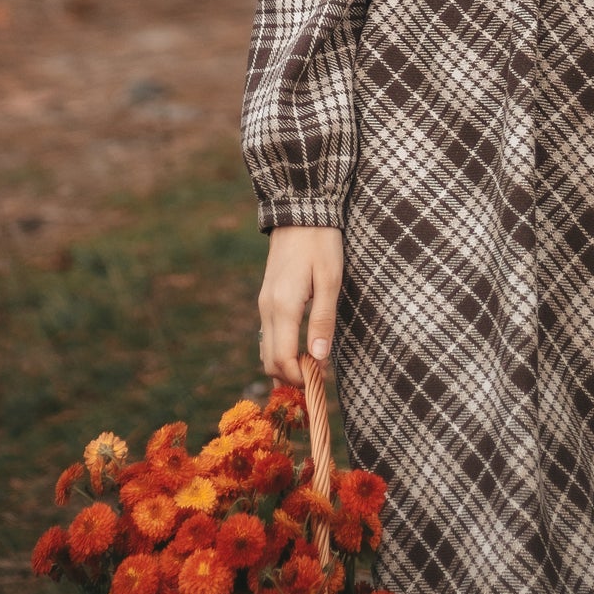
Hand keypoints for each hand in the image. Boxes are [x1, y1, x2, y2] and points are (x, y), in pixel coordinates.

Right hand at [257, 225, 342, 386]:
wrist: (300, 211)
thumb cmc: (321, 244)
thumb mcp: (330, 280)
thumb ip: (323, 320)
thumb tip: (319, 358)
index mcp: (283, 307)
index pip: (283, 359)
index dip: (300, 378)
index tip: (322, 382)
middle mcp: (267, 309)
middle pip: (270, 361)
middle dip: (292, 377)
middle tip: (319, 378)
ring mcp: (264, 303)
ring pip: (266, 350)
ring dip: (285, 365)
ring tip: (313, 365)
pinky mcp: (267, 298)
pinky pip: (268, 335)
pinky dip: (280, 350)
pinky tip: (301, 348)